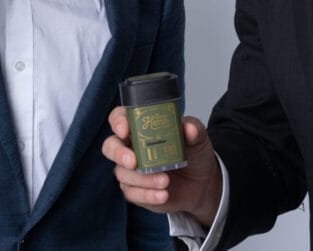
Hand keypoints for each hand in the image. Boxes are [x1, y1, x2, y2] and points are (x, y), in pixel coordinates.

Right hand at [102, 106, 221, 227]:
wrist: (202, 182)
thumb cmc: (194, 153)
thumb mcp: (198, 137)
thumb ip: (193, 129)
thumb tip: (188, 128)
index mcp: (141, 128)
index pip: (119, 118)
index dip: (118, 121)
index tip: (125, 129)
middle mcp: (131, 147)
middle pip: (110, 146)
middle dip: (118, 153)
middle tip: (133, 161)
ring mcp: (131, 170)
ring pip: (122, 173)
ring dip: (142, 179)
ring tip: (165, 180)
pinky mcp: (135, 190)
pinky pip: (132, 194)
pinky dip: (147, 195)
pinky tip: (163, 194)